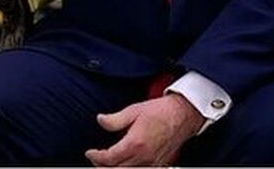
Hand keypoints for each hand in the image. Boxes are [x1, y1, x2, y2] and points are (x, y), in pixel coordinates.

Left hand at [84, 93, 204, 165]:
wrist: (184, 115)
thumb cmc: (159, 111)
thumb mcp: (133, 110)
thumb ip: (114, 119)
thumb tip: (100, 120)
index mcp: (135, 144)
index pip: (109, 158)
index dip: (96, 157)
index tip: (89, 152)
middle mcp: (144, 157)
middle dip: (102, 167)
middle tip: (95, 160)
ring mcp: (153, 163)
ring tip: (106, 164)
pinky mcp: (160, 164)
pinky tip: (124, 165)